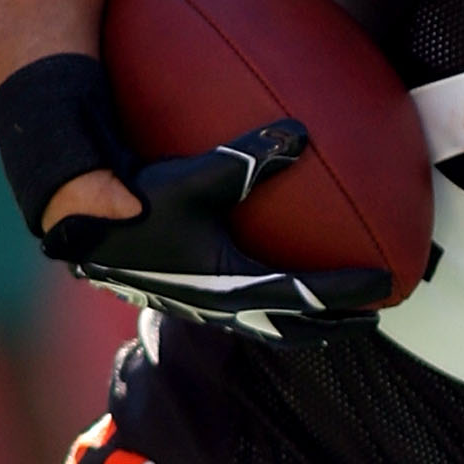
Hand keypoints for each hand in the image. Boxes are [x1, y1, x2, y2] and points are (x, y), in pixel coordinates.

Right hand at [38, 122, 390, 337]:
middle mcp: (222, 307)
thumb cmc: (135, 199)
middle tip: (372, 320)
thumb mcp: (192, 177)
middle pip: (295, 330)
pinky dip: (274, 312)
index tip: (383, 286)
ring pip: (270, 330)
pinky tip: (277, 289)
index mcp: (231, 284)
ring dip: (306, 327)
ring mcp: (206, 310)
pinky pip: (247, 315)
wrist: (81, 226)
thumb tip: (300, 133)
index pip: (305, 295)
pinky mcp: (191, 301)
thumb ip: (247, 157)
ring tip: (334, 319)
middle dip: (336, 327)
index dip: (347, 292)